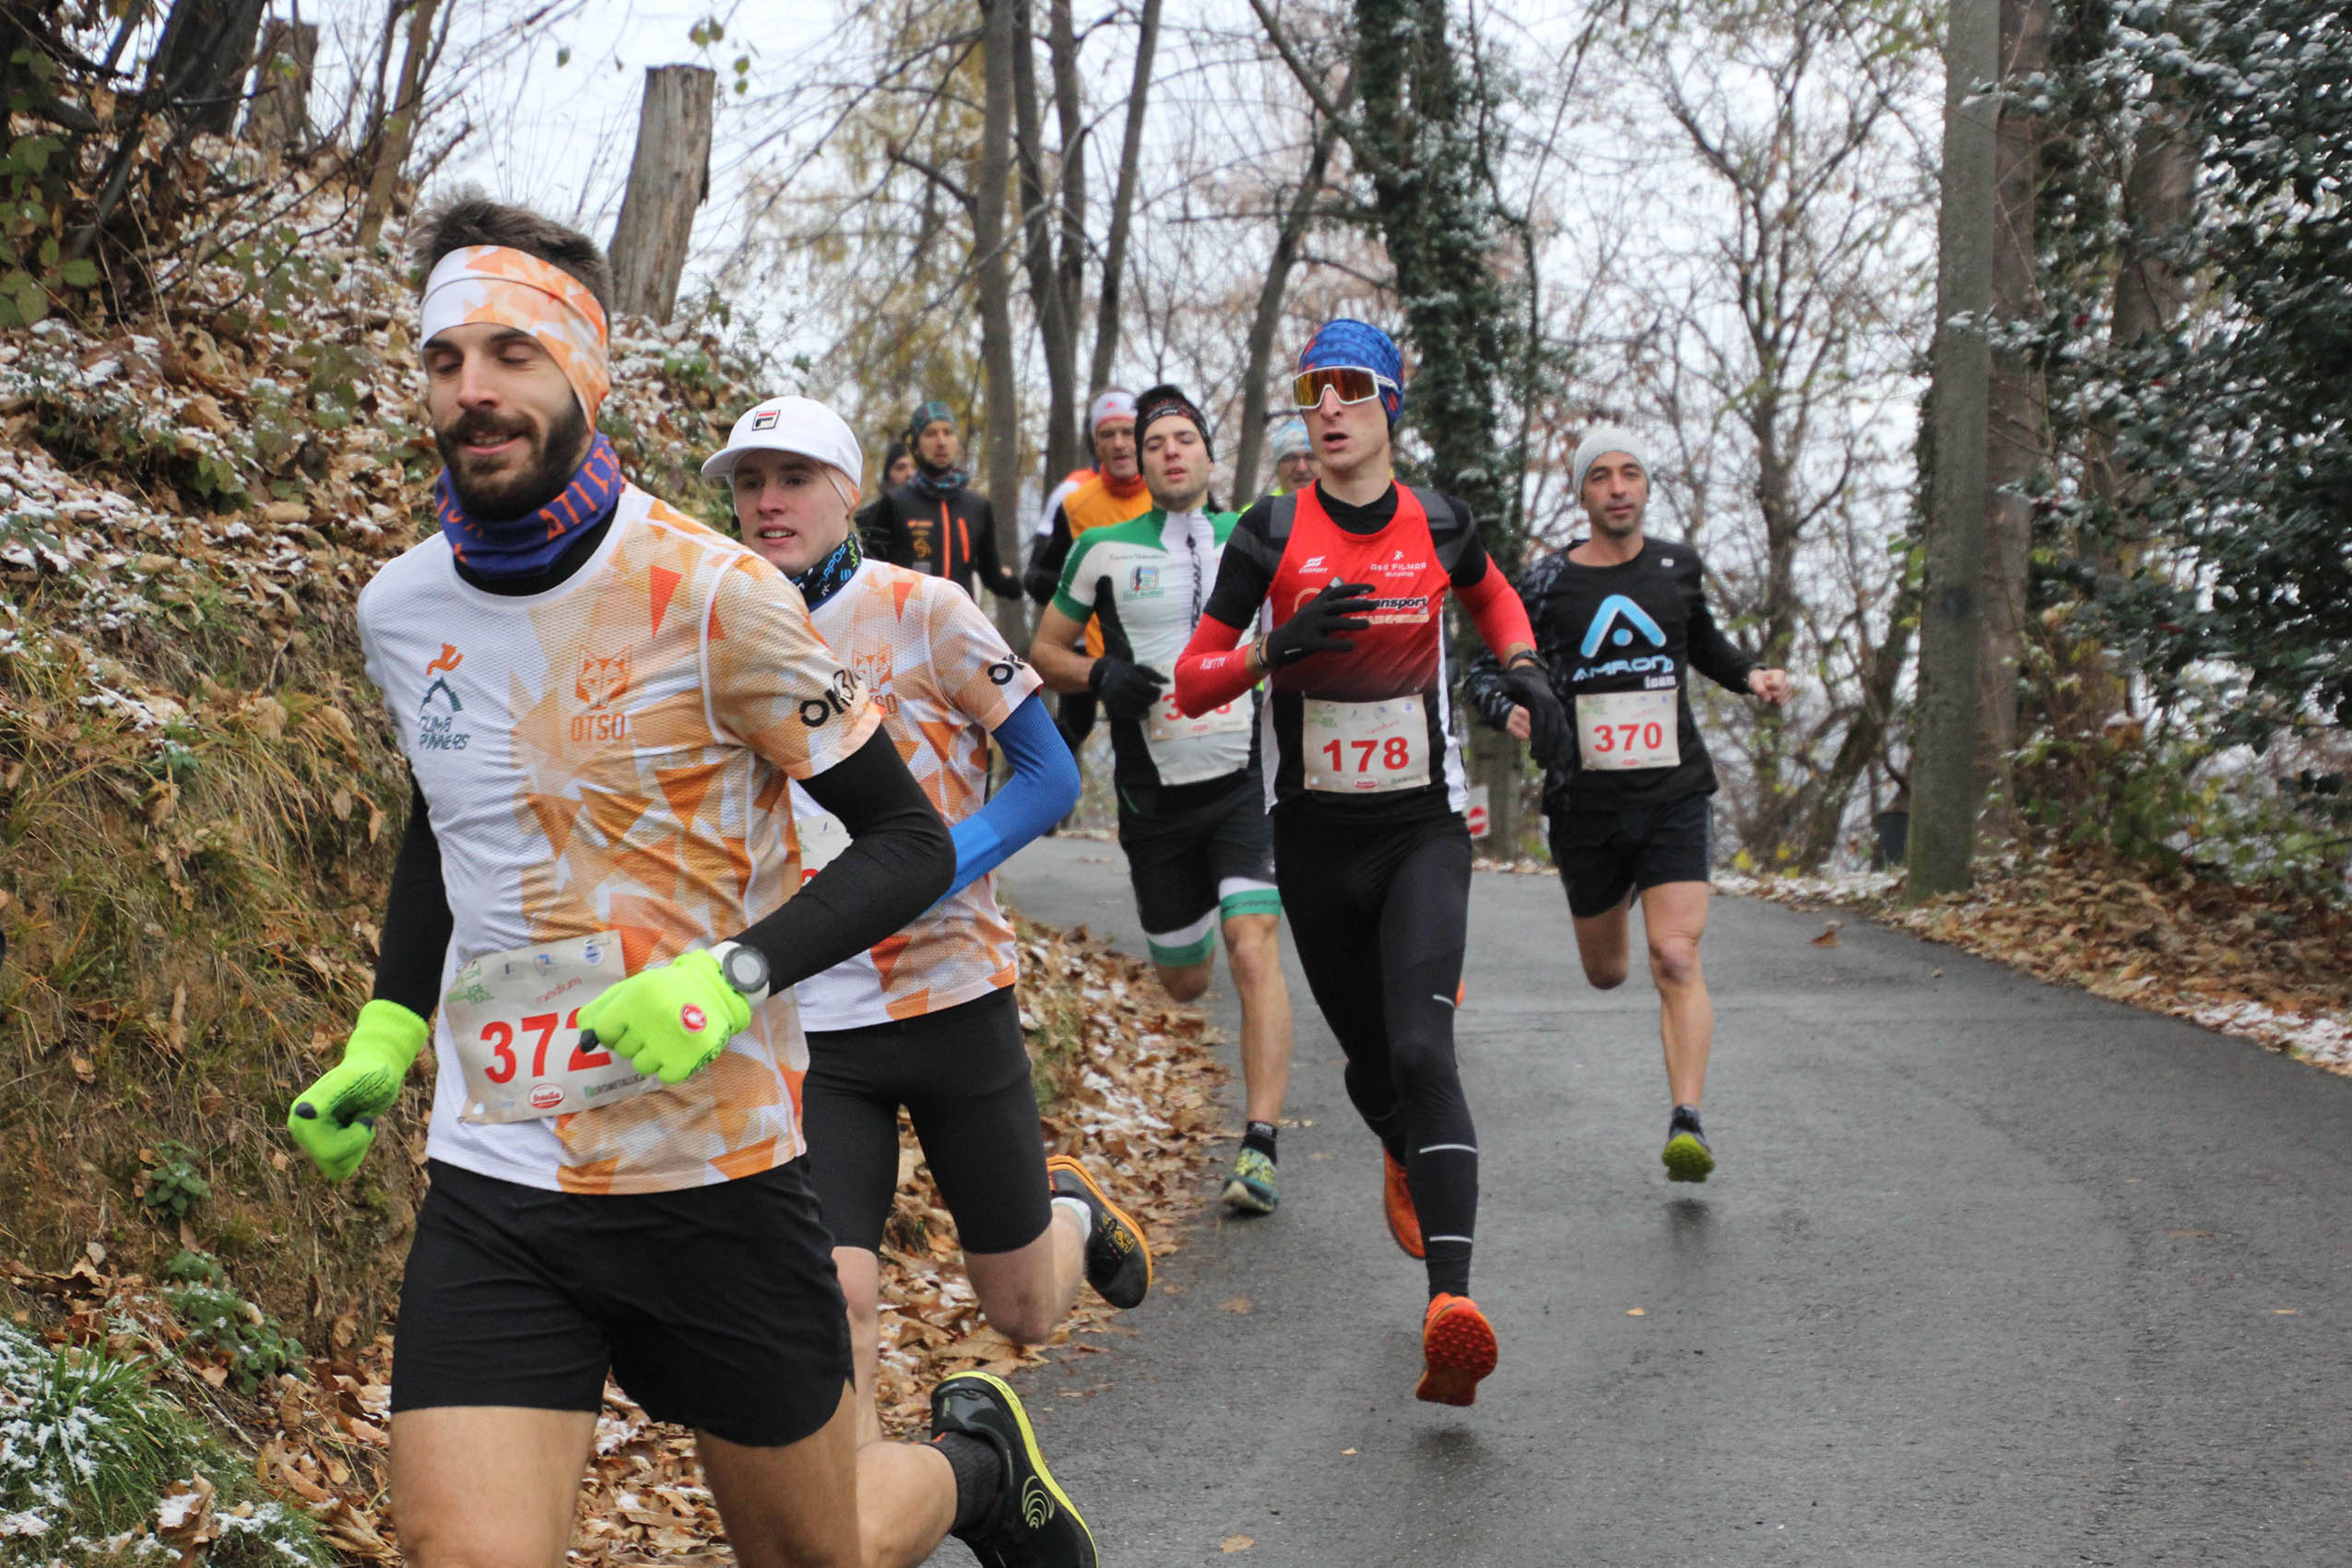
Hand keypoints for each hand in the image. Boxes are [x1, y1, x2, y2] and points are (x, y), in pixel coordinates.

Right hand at [287, 999, 427, 1179]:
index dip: (355, 1139)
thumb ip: (328, 1093)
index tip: (364, 1117)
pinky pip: (339, 1170)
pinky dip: (355, 1153)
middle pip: (332, 1161)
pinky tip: (355, 1130)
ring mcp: (309, 1139)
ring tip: (358, 1121)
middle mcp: (300, 1128)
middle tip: (363, 1117)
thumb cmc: (370, 1072)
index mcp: (302, 1113)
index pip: (328, 1152)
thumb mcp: (354, 1080)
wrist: (377, 1070)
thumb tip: (303, 1113)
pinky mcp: (320, 1147)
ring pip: (336, 1168)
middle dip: (356, 1142)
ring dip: (356, 1148)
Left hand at [575, 948, 751, 1085]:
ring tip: (669, 1035)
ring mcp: (671, 1040)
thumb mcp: (633, 988)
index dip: (613, 1029)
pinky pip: (665, 1075)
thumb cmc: (668, 989)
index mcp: (636, 996)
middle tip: (655, 1024)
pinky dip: (672, 1066)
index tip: (629, 1022)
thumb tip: (584, 1042)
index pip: (604, 1031)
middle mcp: (652, 1018)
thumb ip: (601, 1010)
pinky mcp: (688, 1058)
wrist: (718, 989)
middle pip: (622, 1049)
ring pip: (641, 1064)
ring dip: (653, 1054)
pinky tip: (681, 1047)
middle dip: (634, 1039)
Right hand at [1088, 656, 1167, 722]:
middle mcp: (1121, 689)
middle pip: (1144, 700)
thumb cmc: (1125, 670)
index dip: (1156, 691)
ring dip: (1147, 707)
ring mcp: (1116, 699)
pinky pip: (1129, 715)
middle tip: (1154, 698)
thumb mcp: (1138, 668)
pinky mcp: (1113, 707)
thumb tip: (1168, 681)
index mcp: (1129, 678)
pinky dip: (1139, 715)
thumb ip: (1154, 675)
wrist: (1102, 673)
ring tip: (1149, 704)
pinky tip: (1144, 713)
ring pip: (1137, 708)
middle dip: (1152, 700)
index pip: (1148, 689)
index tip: (1158, 690)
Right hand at [1262, 580, 1372, 668]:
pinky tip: (1353, 646)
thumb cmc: (1299, 626)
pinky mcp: (1309, 642)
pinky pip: (1328, 643)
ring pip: (1335, 623)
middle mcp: (1314, 612)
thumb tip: (1337, 582)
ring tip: (1368, 624)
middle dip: (1358, 604)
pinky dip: (1340, 645)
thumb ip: (1324, 597)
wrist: (1278, 644)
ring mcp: (1311, 627)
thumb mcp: (1310, 608)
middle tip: (1375, 604)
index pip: (1338, 591)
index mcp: (1317, 604)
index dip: (1355, 589)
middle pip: (1339, 605)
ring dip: (1353, 623)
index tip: (1372, 588)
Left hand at [1503, 661, 1572, 767]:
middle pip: (1553, 730)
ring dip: (1558, 751)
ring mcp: (1559, 711)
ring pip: (1563, 733)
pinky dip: (1565, 747)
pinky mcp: (1561, 717)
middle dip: (1547, 749)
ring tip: (1550, 767)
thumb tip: (1492, 696)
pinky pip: (1566, 733)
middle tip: (1539, 764)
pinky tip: (1561, 761)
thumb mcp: (1504, 683)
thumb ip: (1498, 690)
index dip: (1539, 739)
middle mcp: (1552, 705)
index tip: (1533, 754)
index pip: (1540, 722)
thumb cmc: (1515, 683)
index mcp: (1539, 699)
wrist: (1532, 677)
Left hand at [1748, 668, 1792, 705]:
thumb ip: (1759, 688)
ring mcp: (1789, 690)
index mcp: (1780, 674)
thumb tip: (1768, 699)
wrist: (1760, 682)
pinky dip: (1774, 703)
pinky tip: (1771, 698)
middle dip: (1768, 694)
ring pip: (1780, 700)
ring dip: (1771, 699)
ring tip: (1767, 694)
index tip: (1764, 683)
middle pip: (1778, 694)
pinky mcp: (1788, 697)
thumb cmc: (1758, 680)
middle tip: (1764, 690)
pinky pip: (1781, 704)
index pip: (1776, 685)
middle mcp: (1787, 681)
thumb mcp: (1754, 681)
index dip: (1767, 687)